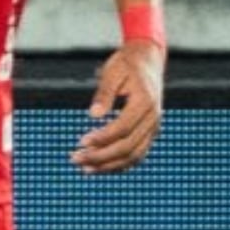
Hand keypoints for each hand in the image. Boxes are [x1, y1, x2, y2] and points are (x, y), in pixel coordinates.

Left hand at [72, 42, 164, 174]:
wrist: (148, 61)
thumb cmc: (126, 64)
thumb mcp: (112, 72)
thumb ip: (104, 93)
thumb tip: (93, 114)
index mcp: (145, 101)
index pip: (123, 128)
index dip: (102, 138)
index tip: (81, 142)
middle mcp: (154, 118)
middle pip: (128, 147)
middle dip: (101, 157)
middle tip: (75, 159)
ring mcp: (154, 127)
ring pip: (134, 156)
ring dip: (109, 166)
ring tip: (84, 168)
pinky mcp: (150, 132)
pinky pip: (137, 154)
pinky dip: (119, 164)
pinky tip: (99, 167)